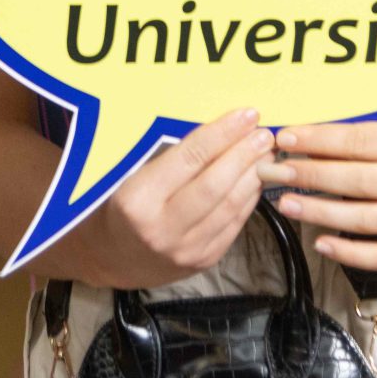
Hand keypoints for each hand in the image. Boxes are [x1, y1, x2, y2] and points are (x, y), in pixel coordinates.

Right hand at [87, 107, 274, 288]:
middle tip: (264, 134)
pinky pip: (234, 225)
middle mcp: (162, 228)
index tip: (245, 115)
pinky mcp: (203, 261)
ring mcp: (185, 249)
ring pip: (230, 206)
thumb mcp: (129, 177)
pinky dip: (249, 198)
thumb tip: (219, 130)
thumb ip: (170, 157)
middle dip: (244, 154)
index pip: (188, 159)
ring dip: (252, 175)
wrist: (110, 259)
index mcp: (137, 199)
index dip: (221, 134)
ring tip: (266, 152)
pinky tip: (255, 179)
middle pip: (214, 184)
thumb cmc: (119, 206)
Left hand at [258, 119, 376, 272]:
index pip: (361, 143)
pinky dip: (351, 252)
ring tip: (286, 202)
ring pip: (366, 219)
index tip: (286, 138)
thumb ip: (375, 139)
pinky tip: (320, 241)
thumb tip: (315, 142)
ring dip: (320, 211)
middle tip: (272, 171)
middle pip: (358, 181)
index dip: (319, 140)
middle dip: (309, 175)